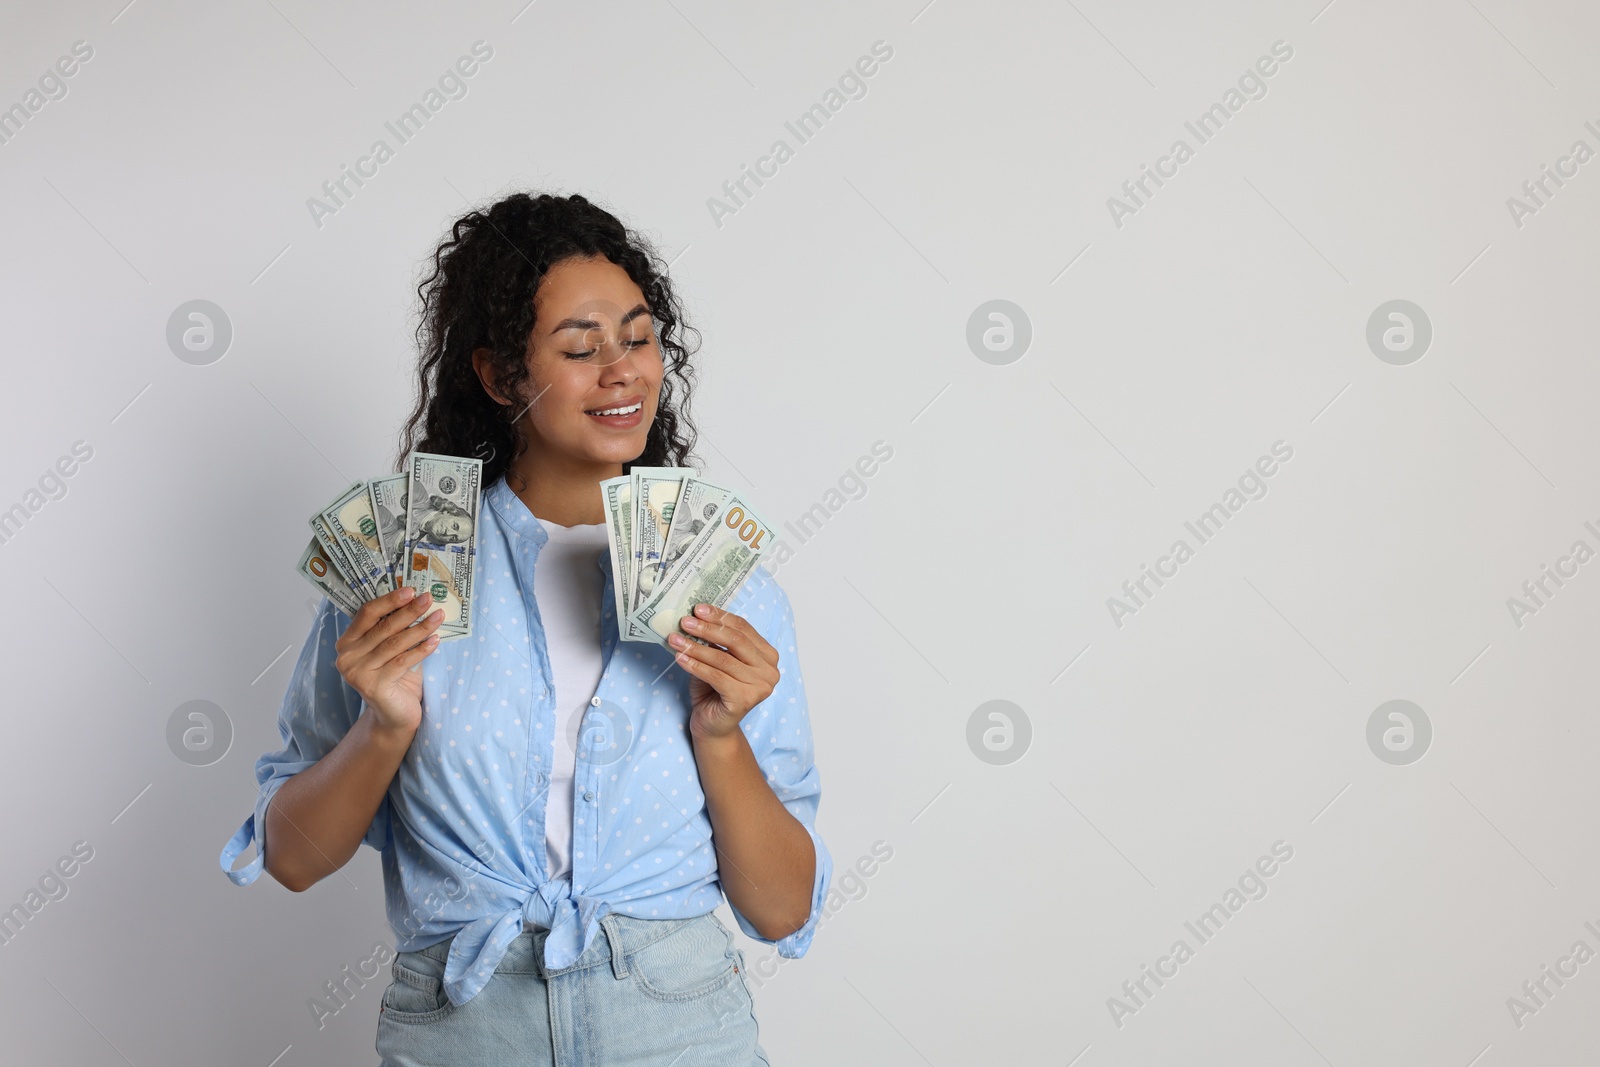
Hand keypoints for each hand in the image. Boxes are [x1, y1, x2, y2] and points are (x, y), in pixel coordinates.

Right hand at [333, 586, 443, 735]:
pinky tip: (435, 640)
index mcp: (347, 642)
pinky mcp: (372, 686)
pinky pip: (402, 661)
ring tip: (438, 616)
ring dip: (420, 628)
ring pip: (394, 643)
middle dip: (409, 611)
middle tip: (429, 598)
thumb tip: (418, 600)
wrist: (395, 716)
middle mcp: (347, 656)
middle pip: (383, 627)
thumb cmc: (396, 678)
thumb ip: (396, 629)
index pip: (366, 614)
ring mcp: (358, 672)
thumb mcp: (393, 649)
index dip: (389, 600)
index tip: (411, 590)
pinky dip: (421, 650)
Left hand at [668, 603, 779, 743]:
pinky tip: (680, 658)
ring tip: (676, 639)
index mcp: (767, 655)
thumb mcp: (717, 659)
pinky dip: (696, 666)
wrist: (712, 725)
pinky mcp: (745, 700)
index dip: (720, 617)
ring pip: (724, 659)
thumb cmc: (714, 690)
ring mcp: (761, 686)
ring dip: (696, 647)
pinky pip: (716, 676)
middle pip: (736, 641)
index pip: (744, 628)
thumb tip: (696, 616)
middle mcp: (770, 670)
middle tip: (685, 621)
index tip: (698, 609)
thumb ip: (715, 640)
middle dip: (708, 629)